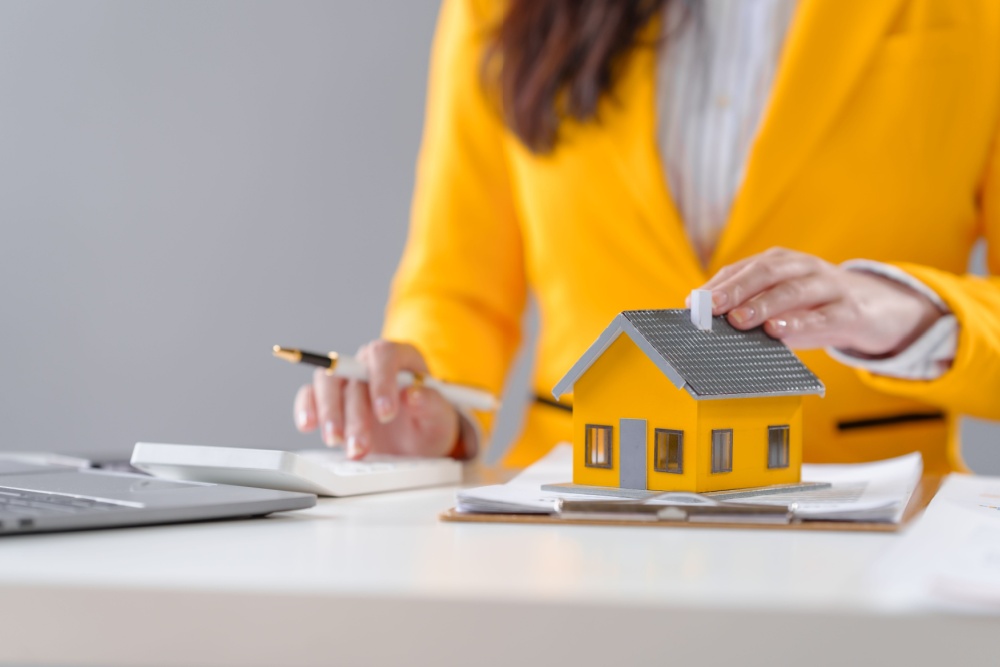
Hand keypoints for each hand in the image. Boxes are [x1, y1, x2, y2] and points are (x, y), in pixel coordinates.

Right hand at [292, 340, 459, 459]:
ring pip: (328, 383)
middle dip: (355, 412)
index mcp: (402, 358)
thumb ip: (431, 404)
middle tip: (360, 444)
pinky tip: (309, 425)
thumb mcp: (440, 419)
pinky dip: (307, 408)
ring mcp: (350, 381)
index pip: (384, 354)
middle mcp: (371, 364)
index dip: (382, 381)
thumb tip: (414, 394)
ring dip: (330, 413)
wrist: (418, 443)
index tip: (386, 414)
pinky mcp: (332, 399)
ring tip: (337, 442)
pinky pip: (311, 395)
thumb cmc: (430, 424)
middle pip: (352, 372)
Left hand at [695, 248, 943, 356]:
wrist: (879, 308)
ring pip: (793, 290)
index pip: (742, 269)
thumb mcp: (782, 303)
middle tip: (711, 306)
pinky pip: (824, 316)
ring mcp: (828, 286)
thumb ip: (750, 309)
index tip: (693, 304)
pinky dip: (800, 322)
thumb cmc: (816, 307)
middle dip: (735, 288)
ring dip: (763, 304)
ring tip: (739, 319)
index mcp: (780, 263)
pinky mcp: (850, 310)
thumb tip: (709, 324)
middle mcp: (802, 268)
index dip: (717, 285)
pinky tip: (779, 330)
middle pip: (766, 272)